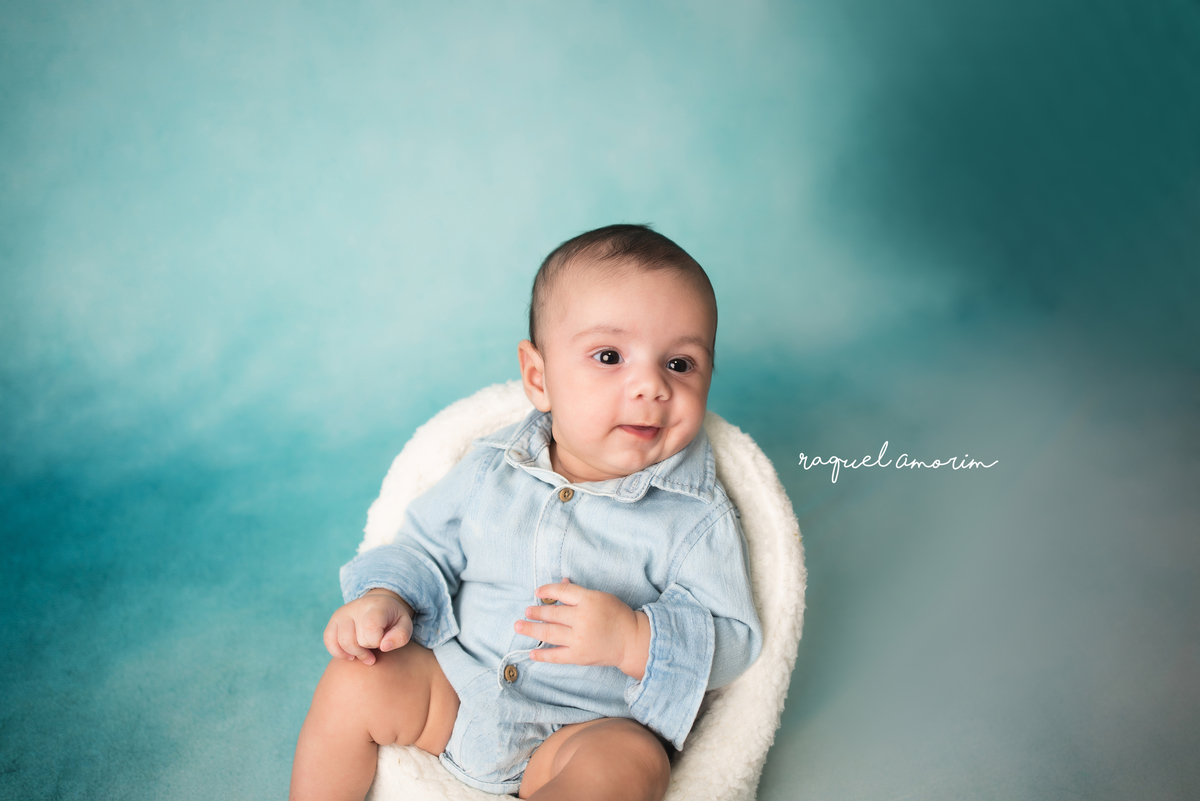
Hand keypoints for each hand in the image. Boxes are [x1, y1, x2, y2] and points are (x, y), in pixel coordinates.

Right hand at [323, 589, 414, 665]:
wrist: (378, 606)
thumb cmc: (393, 620)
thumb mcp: (405, 626)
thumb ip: (400, 637)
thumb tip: (383, 646)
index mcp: (376, 606)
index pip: (370, 628)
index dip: (377, 642)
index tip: (383, 641)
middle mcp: (356, 607)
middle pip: (357, 640)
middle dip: (368, 649)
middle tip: (376, 646)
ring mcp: (342, 613)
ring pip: (342, 643)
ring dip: (355, 654)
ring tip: (366, 653)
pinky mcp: (333, 622)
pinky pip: (329, 641)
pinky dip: (338, 653)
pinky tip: (351, 656)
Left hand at [514, 579, 651, 679]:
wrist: (631, 640)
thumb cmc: (617, 615)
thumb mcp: (600, 597)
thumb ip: (578, 592)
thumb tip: (560, 584)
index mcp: (589, 600)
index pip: (561, 592)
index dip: (547, 591)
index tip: (537, 592)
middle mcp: (582, 619)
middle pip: (552, 614)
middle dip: (536, 612)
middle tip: (527, 611)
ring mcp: (579, 639)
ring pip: (549, 633)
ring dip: (532, 629)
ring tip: (519, 626)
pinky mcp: (579, 656)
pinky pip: (556, 656)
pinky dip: (542, 655)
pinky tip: (531, 653)